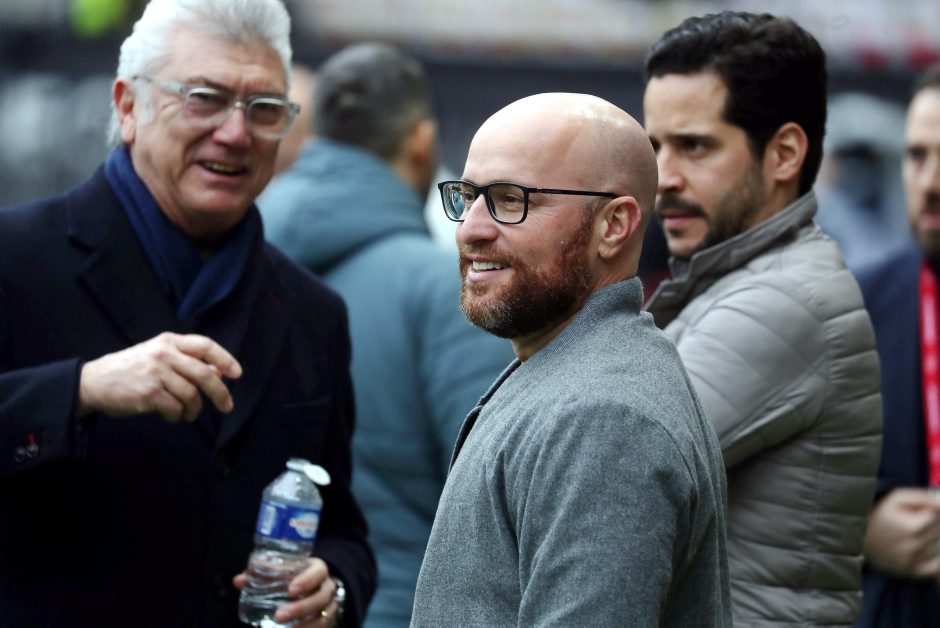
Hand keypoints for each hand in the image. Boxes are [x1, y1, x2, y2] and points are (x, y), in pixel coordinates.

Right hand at [78, 332, 241, 422]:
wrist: (94, 382)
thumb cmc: (132, 370)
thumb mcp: (159, 357)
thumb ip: (186, 362)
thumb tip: (218, 373)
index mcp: (168, 341)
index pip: (205, 345)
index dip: (225, 359)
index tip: (237, 374)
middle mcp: (163, 354)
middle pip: (204, 374)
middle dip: (220, 392)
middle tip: (227, 406)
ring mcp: (155, 373)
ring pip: (191, 394)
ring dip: (194, 409)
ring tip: (188, 414)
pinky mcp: (148, 393)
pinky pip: (175, 408)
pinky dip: (177, 416)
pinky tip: (171, 416)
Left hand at [233, 558, 339, 626]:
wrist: (314, 587)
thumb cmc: (295, 576)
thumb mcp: (284, 571)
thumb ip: (263, 574)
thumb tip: (239, 580)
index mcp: (318, 569)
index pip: (318, 571)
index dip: (307, 580)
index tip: (291, 590)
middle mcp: (327, 587)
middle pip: (321, 597)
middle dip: (301, 608)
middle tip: (279, 616)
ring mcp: (329, 605)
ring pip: (323, 617)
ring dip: (305, 625)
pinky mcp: (328, 620)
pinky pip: (323, 627)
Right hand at [864, 488, 939, 578]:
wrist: (859, 538)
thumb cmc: (881, 515)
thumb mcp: (897, 499)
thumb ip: (923, 498)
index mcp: (912, 527)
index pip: (939, 517)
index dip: (933, 511)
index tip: (923, 511)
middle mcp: (914, 547)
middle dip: (933, 524)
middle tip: (918, 521)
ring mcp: (914, 562)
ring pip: (939, 547)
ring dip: (933, 539)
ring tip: (917, 534)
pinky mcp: (912, 572)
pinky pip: (936, 567)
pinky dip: (934, 558)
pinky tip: (924, 549)